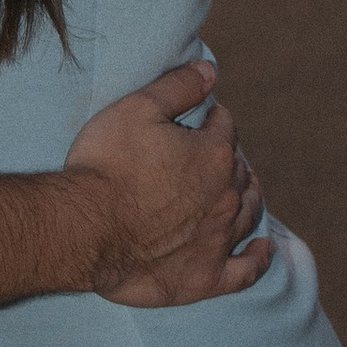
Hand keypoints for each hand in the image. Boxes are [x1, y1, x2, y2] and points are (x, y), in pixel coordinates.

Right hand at [66, 64, 272, 305]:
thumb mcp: (136, 108)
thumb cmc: (106, 166)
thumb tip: (210, 69)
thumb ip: (178, 87)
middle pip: (240, 171)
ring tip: (243, 189)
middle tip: (213, 155)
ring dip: (248, 197)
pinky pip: (245, 271)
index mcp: (214, 155)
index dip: (212, 119)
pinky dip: (258, 258)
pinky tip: (262, 248)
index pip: (224, 127)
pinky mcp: (206, 277)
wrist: (84, 230)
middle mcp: (226, 198)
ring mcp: (219, 240)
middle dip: (230, 158)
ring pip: (249, 214)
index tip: (201, 118)